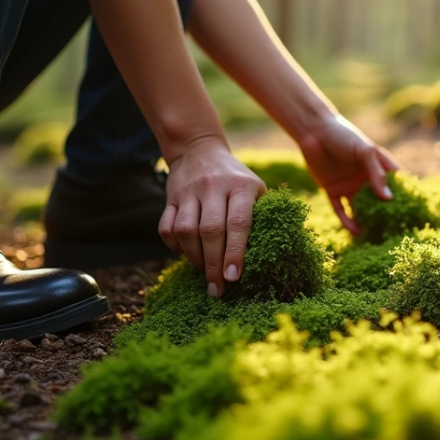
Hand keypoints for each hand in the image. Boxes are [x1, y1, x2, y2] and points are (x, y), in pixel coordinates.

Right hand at [159, 137, 267, 297]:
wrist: (199, 150)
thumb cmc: (236, 179)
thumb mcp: (255, 187)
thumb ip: (262, 214)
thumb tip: (272, 254)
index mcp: (241, 185)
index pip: (239, 222)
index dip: (236, 252)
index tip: (234, 277)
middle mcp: (213, 186)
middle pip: (210, 231)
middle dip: (214, 264)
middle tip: (218, 289)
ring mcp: (189, 191)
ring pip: (185, 231)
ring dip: (194, 258)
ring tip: (205, 273)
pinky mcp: (170, 197)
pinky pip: (166, 228)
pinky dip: (175, 248)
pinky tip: (188, 255)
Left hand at [297, 115, 400, 234]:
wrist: (313, 131)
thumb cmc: (343, 135)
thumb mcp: (364, 151)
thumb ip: (376, 173)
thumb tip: (389, 198)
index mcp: (377, 166)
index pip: (394, 183)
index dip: (404, 196)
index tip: (415, 211)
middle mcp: (365, 178)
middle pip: (378, 200)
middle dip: (386, 214)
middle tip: (396, 230)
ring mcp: (349, 186)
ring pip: (360, 208)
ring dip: (367, 221)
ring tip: (377, 237)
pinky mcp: (332, 191)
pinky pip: (341, 210)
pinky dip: (348, 221)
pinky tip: (356, 232)